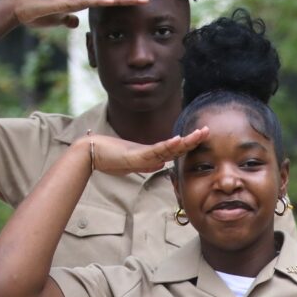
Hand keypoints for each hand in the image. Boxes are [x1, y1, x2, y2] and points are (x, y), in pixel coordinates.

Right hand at [8, 0, 147, 29]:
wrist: (21, 9)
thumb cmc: (37, 14)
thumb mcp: (58, 20)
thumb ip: (68, 20)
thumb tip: (76, 22)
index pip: (104, 0)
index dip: (120, 0)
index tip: (135, 1)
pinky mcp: (70, 0)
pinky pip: (91, 0)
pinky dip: (105, 1)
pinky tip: (116, 1)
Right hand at [87, 129, 209, 175]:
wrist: (89, 152)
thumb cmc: (108, 158)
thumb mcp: (132, 165)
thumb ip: (146, 164)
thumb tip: (161, 164)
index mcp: (149, 154)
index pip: (173, 151)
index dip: (187, 145)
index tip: (200, 139)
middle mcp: (149, 152)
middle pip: (175, 146)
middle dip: (192, 140)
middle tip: (207, 131)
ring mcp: (144, 152)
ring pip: (170, 147)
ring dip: (186, 141)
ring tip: (200, 134)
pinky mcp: (136, 154)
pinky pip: (156, 150)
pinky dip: (169, 146)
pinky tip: (179, 140)